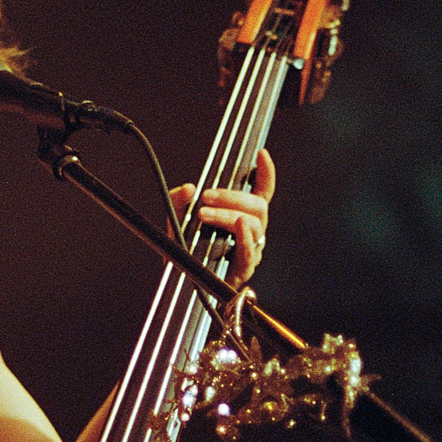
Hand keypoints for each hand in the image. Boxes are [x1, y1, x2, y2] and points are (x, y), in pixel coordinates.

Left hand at [170, 149, 274, 286]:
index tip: (261, 155)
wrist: (179, 287)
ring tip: (203, 215)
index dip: (266, 174)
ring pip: (253, 224)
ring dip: (228, 214)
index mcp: (242, 216)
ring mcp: (250, 250)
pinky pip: (250, 252)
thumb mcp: (176, 221)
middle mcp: (251, 232)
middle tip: (207, 196)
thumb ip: (177, 202)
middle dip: (232, 196)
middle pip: (258, 206)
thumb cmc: (185, 254)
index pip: (262, 193)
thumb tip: (188, 188)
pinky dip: (245, 238)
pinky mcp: (244, 269)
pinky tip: (238, 226)